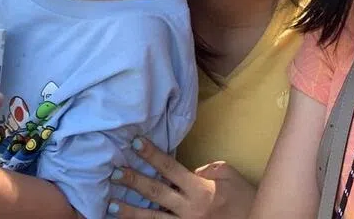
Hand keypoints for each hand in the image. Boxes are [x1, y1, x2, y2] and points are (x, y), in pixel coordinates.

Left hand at [109, 137, 254, 218]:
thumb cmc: (243, 198)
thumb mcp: (229, 175)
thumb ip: (207, 169)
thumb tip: (189, 171)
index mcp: (200, 189)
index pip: (170, 168)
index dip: (152, 155)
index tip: (135, 143)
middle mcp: (189, 209)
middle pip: (156, 193)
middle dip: (134, 182)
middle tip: (114, 173)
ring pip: (153, 218)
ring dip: (130, 211)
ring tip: (110, 204)